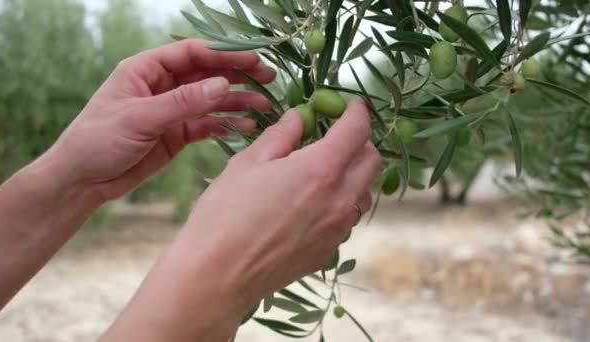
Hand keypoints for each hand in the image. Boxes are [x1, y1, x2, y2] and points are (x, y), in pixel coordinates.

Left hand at [44, 39, 275, 201]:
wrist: (82, 181)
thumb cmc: (97, 141)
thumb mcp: (139, 118)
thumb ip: (182, 102)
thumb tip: (223, 85)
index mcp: (146, 70)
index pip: (191, 53)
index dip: (223, 54)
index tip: (253, 60)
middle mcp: (162, 86)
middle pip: (207, 74)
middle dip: (237, 75)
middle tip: (268, 78)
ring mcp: (171, 110)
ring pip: (211, 100)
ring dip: (237, 101)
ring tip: (265, 105)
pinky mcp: (176, 134)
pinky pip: (207, 124)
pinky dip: (226, 124)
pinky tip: (246, 127)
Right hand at [190, 98, 381, 299]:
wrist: (217, 274)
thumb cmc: (224, 213)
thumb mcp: (247, 163)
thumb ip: (280, 136)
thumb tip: (299, 117)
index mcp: (320, 169)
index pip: (357, 131)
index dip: (358, 113)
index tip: (352, 106)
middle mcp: (339, 199)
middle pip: (373, 162)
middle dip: (361, 142)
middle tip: (337, 137)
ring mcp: (337, 229)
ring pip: (365, 193)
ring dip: (354, 175)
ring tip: (326, 172)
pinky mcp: (328, 251)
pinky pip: (348, 220)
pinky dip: (342, 203)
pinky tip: (314, 204)